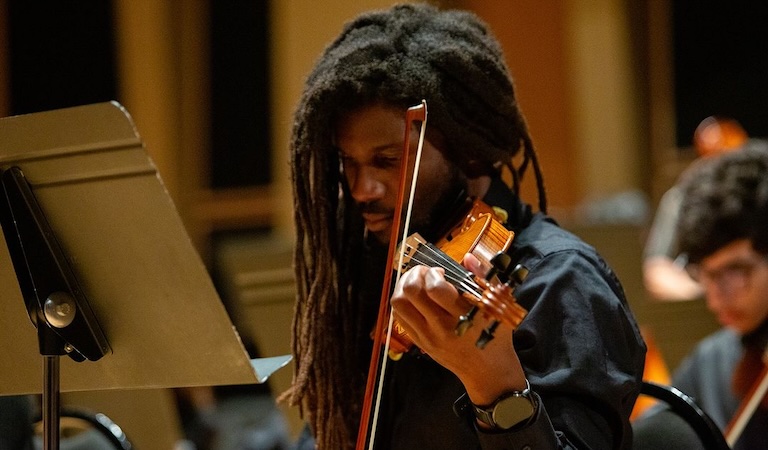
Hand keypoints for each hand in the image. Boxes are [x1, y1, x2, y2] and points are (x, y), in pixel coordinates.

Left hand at [390, 254, 526, 404]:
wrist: (488, 371)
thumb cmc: (496, 337)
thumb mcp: (499, 306)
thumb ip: (483, 278)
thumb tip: (467, 257)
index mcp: (463, 317)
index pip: (435, 288)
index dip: (434, 273)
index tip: (441, 272)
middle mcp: (441, 328)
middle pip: (410, 293)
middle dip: (415, 274)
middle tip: (426, 273)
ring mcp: (427, 337)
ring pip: (399, 304)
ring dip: (404, 286)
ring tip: (418, 283)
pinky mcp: (420, 343)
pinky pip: (399, 317)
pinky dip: (402, 301)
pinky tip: (415, 298)